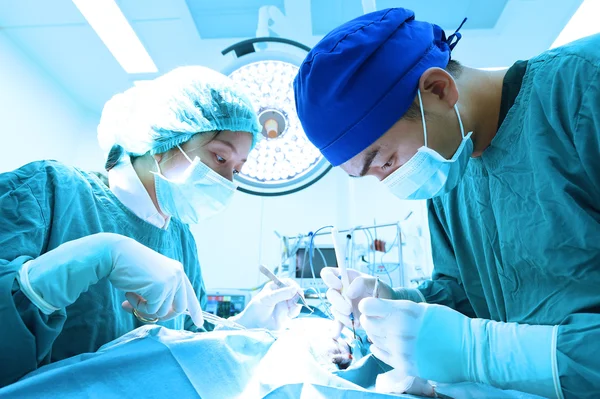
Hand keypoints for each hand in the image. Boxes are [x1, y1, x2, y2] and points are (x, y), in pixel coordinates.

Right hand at [18, 233, 203, 327]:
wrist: (114, 254)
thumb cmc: (127, 267)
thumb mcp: (148, 279)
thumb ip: (157, 293)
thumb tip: (155, 315)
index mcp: (176, 270)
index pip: (188, 294)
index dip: (194, 310)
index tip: (199, 323)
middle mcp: (177, 275)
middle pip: (179, 308)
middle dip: (163, 315)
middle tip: (144, 313)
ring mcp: (170, 281)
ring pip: (162, 311)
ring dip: (143, 308)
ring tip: (131, 294)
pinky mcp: (160, 288)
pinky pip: (150, 310)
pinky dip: (137, 306)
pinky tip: (129, 292)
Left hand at [233, 278, 302, 329]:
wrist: (254, 326)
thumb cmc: (256, 310)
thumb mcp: (268, 299)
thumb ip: (281, 294)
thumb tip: (295, 289)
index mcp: (274, 287)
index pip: (287, 282)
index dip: (293, 285)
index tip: (296, 290)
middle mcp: (281, 294)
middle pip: (294, 291)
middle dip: (297, 295)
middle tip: (297, 300)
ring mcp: (284, 304)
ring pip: (296, 300)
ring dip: (297, 303)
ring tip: (292, 309)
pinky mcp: (286, 313)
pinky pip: (295, 310)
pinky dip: (295, 311)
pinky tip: (290, 314)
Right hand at [320, 267, 395, 329]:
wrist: (388, 308)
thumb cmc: (381, 291)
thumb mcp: (374, 282)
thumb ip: (362, 282)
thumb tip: (348, 293)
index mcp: (346, 277)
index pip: (328, 273)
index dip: (329, 278)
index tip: (339, 285)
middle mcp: (341, 290)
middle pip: (330, 294)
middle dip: (338, 302)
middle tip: (349, 309)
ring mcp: (342, 305)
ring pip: (334, 309)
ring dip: (342, 316)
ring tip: (357, 322)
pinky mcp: (345, 317)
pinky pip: (338, 322)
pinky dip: (337, 328)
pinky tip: (336, 334)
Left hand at [359, 298, 556, 397]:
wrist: (470, 350)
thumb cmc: (449, 325)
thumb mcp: (424, 308)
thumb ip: (401, 309)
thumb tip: (381, 308)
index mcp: (404, 311)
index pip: (367, 306)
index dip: (367, 305)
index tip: (372, 306)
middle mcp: (399, 330)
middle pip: (368, 323)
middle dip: (370, 319)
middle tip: (378, 318)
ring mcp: (401, 350)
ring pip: (374, 339)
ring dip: (376, 334)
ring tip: (386, 331)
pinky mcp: (405, 365)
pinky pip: (381, 355)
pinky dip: (379, 348)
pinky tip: (382, 344)